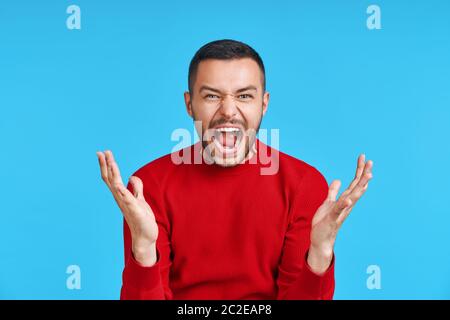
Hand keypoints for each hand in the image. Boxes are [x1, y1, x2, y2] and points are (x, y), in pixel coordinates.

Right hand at [97, 150, 158, 265]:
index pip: (112, 177)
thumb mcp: (140, 199)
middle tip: (101, 152)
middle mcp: (121, 199)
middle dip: (106, 165)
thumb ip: (136, 188)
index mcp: (122, 195)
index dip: (108, 165)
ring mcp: (126, 204)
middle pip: (111, 179)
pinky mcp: (134, 210)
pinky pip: (127, 199)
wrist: (145, 237)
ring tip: (110, 161)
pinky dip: (122, 191)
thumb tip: (131, 177)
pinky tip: (118, 184)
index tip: (103, 152)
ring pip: (116, 186)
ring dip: (113, 173)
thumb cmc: (141, 219)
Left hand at [307, 154, 372, 273]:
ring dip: (360, 186)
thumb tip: (338, 179)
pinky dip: (344, 204)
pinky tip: (349, 199)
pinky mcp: (333, 219)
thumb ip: (333, 192)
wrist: (321, 239)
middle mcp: (346, 205)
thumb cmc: (325, 222)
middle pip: (357, 187)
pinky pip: (339, 210)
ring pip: (353, 196)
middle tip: (370, 161)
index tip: (363, 157)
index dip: (358, 170)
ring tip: (368, 175)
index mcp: (345, 200)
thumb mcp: (328, 203)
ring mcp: (341, 211)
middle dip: (364, 174)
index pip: (354, 182)